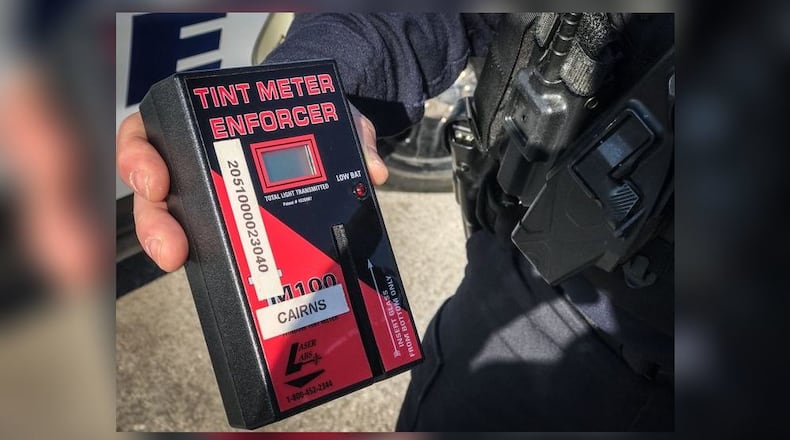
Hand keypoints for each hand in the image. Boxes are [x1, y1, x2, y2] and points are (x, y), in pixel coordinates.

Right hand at [116, 104, 387, 271]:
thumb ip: (353, 133)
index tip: (157, 181)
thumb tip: (373, 170)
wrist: (312, 128)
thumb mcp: (330, 115)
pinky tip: (207, 275)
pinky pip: (198, 239)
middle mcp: (193, 159)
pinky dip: (196, 257)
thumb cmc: (306, 117)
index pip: (147, 133)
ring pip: (166, 218)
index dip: (139, 157)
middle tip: (171, 247)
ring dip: (163, 242)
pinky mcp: (222, 221)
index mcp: (202, 123)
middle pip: (151, 189)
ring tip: (178, 261)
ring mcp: (203, 193)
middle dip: (153, 220)